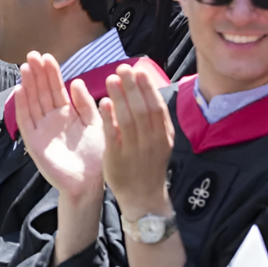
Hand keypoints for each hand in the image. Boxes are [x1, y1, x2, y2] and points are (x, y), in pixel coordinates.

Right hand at [14, 52, 105, 199]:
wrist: (89, 183)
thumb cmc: (95, 156)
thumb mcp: (95, 124)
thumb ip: (86, 104)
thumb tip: (76, 81)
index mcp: (67, 113)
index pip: (56, 88)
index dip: (51, 73)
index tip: (47, 56)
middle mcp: (52, 119)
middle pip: (42, 92)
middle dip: (38, 73)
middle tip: (33, 54)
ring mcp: (41, 129)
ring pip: (32, 102)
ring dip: (28, 85)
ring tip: (25, 66)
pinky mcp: (34, 141)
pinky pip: (26, 121)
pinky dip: (22, 105)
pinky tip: (20, 89)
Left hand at [100, 65, 174, 218]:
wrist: (143, 198)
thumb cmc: (148, 164)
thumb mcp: (158, 141)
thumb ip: (152, 119)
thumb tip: (144, 89)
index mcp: (163, 135)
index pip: (157, 107)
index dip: (148, 88)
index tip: (139, 70)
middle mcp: (152, 141)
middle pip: (143, 109)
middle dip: (133, 87)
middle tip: (123, 68)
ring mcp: (135, 151)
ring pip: (129, 120)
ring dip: (120, 97)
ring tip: (112, 78)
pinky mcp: (118, 159)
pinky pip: (114, 135)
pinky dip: (109, 118)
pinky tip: (103, 102)